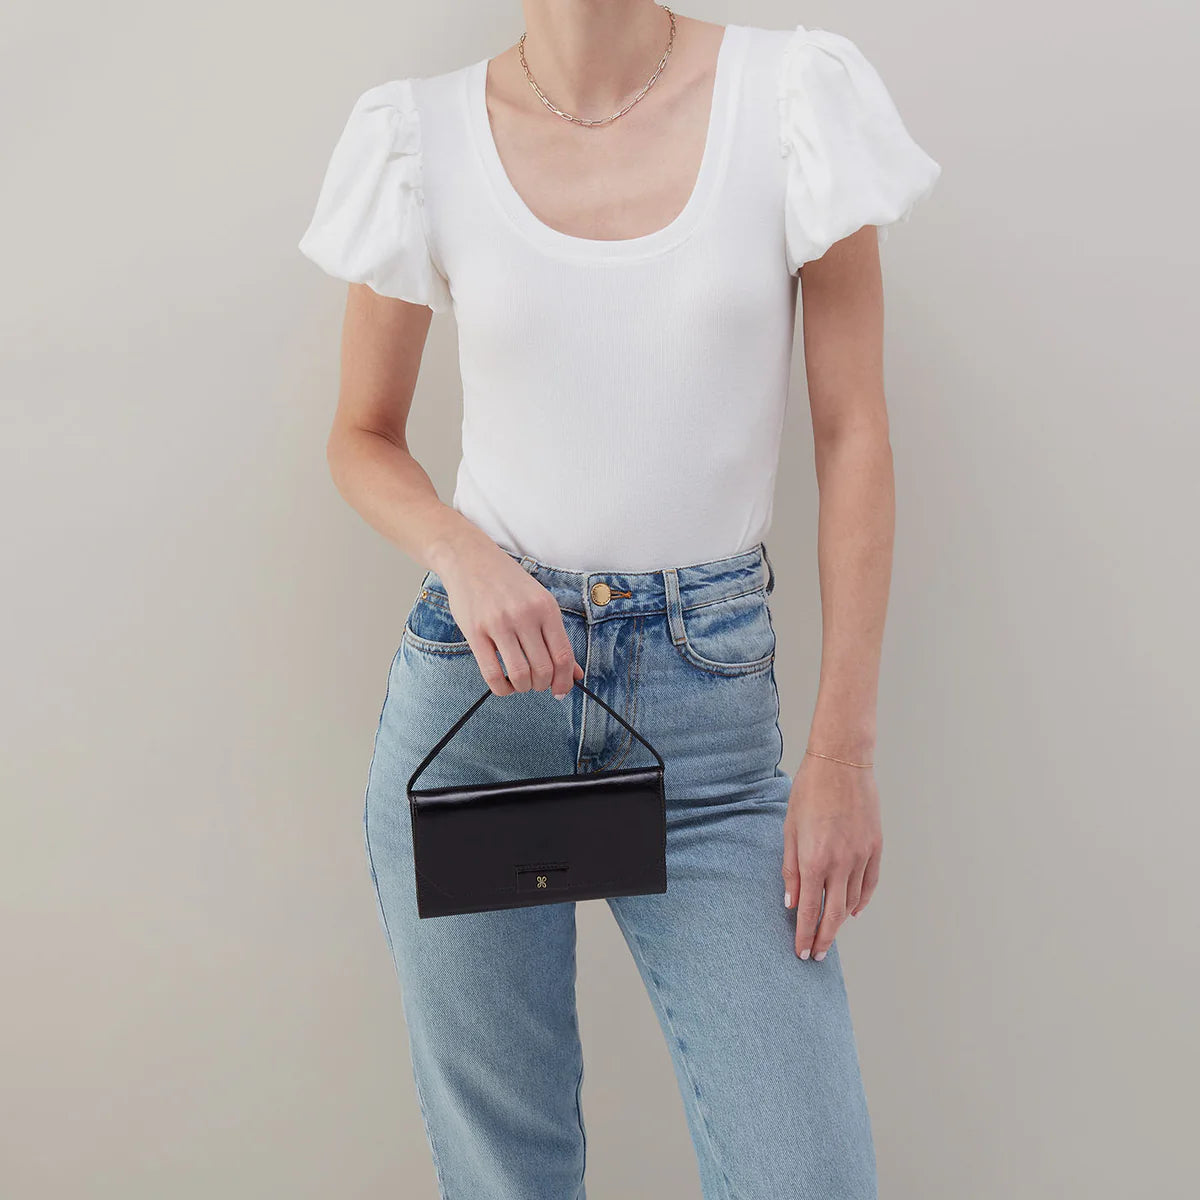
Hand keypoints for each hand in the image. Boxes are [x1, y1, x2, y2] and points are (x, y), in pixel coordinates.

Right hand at [436, 541, 583, 697]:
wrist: (470, 559)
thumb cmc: (508, 582)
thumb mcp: (539, 601)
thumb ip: (556, 637)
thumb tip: (574, 673)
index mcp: (546, 607)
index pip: (563, 655)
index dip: (565, 681)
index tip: (561, 691)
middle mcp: (525, 615)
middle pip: (543, 669)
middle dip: (542, 685)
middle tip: (537, 684)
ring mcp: (499, 624)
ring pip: (520, 674)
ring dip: (523, 687)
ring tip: (521, 682)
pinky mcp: (475, 632)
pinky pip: (492, 674)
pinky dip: (502, 688)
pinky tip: (504, 684)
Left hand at [782, 754, 881, 960]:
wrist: (842, 763)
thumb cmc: (809, 792)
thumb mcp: (790, 829)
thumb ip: (790, 868)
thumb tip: (790, 902)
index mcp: (813, 860)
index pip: (808, 910)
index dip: (804, 935)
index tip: (800, 952)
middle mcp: (840, 864)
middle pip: (833, 915)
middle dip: (823, 939)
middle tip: (816, 956)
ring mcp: (861, 856)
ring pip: (853, 901)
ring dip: (841, 921)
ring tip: (830, 933)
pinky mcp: (876, 847)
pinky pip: (870, 884)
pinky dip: (862, 901)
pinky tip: (854, 911)